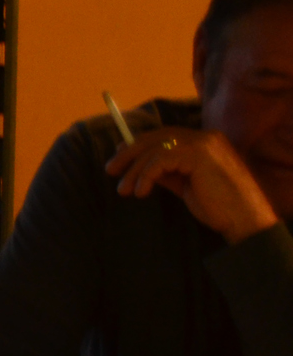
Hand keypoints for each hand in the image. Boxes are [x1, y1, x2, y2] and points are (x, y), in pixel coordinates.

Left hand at [106, 127, 279, 245]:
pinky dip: (145, 176)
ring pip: (155, 149)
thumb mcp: (186, 184)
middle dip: (129, 152)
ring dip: (134, 170)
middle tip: (110, 170)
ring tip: (124, 190)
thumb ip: (167, 172)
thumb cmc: (218, 207)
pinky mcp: (199, 155)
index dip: (138, 144)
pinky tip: (140, 192)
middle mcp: (205, 137)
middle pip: (157, 137)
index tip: (119, 157)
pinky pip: (160, 161)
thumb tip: (138, 167)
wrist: (243, 220)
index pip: (164, 135)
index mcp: (205, 142)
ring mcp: (204, 144)